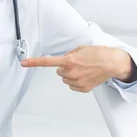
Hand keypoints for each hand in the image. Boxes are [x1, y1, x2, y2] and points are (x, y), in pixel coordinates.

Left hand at [21, 46, 135, 92]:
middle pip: (59, 71)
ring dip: (71, 74)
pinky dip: (77, 81)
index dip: (34, 63)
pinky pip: (73, 85)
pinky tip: (87, 76)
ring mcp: (77, 82)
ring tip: (84, 69)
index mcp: (69, 60)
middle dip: (65, 67)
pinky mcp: (83, 89)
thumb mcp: (81, 48)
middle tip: (78, 63)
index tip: (24, 63)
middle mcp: (71, 72)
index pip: (48, 62)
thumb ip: (69, 54)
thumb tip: (64, 61)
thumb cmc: (99, 54)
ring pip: (65, 79)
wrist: (113, 63)